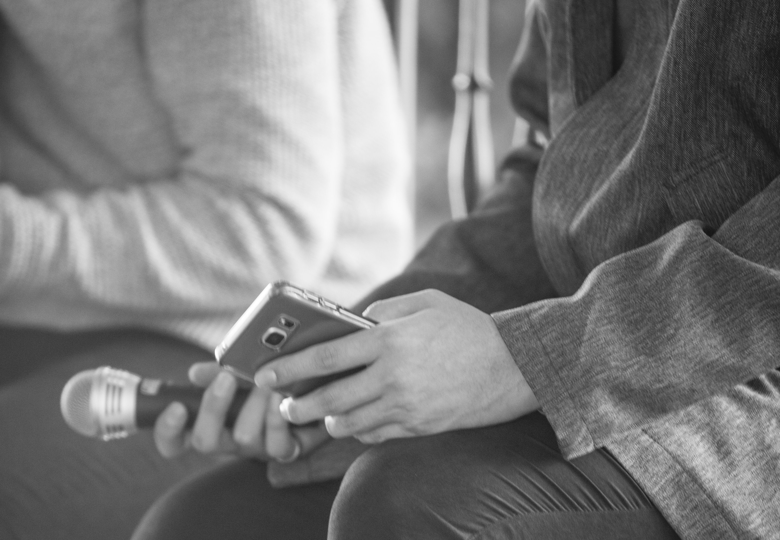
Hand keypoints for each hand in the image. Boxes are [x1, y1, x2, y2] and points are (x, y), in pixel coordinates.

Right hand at [152, 362, 325, 462]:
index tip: (176, 406)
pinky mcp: (285, 450)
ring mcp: (255, 449)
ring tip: (265, 382)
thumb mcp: (237, 370)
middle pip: (204, 441)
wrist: (309, 385)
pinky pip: (278, 446)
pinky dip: (278, 418)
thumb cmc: (265, 377)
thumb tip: (194, 374)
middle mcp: (228, 441)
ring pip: (244, 439)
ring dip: (253, 405)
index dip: (168, 430)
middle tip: (226, 378)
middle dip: (214, 408)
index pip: (173, 441)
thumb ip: (216, 372)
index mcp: (208, 422)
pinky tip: (282, 397)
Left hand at [256, 289, 538, 443]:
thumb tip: (349, 323)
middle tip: (284, 405)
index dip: (290, 369)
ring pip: (348, 422)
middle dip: (298, 405)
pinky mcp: (419, 427)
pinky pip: (374, 435)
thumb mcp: (426, 303)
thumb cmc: (468, 327)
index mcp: (390, 340)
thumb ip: (384, 311)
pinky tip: (354, 420)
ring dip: (327, 420)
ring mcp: (406, 407)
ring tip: (319, 414)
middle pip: (329, 398)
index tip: (264, 375)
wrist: (514, 367)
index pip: (326, 357)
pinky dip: (358, 430)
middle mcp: (393, 376)